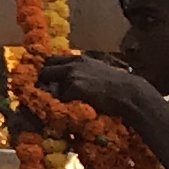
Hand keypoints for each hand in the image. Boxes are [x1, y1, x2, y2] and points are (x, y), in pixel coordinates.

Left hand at [34, 53, 148, 120]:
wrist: (129, 93)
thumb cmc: (116, 87)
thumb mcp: (96, 73)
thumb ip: (80, 74)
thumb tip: (63, 85)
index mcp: (78, 59)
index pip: (50, 60)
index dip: (43, 71)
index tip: (40, 80)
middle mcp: (72, 64)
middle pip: (43, 70)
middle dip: (39, 82)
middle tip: (38, 95)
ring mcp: (71, 74)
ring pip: (49, 86)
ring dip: (50, 96)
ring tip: (54, 105)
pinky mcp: (74, 87)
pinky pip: (60, 99)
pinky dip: (62, 106)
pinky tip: (70, 110)